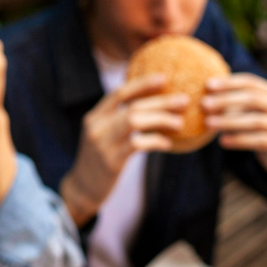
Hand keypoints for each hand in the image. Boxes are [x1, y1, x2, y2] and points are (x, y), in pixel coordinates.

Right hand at [61, 75, 186, 224]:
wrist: (82, 188)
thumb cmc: (99, 161)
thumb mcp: (102, 137)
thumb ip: (117, 122)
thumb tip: (152, 109)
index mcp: (94, 117)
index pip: (119, 93)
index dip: (142, 84)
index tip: (164, 78)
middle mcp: (96, 126)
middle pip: (132, 106)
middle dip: (161, 101)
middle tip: (184, 100)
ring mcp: (102, 143)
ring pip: (135, 120)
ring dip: (161, 119)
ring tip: (180, 122)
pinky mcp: (111, 160)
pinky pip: (138, 144)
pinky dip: (156, 140)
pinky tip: (168, 143)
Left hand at [204, 73, 266, 174]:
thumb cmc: (254, 123)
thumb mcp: (244, 108)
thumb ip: (230, 98)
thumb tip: (204, 89)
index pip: (250, 82)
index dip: (229, 83)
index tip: (207, 85)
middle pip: (253, 99)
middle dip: (226, 101)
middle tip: (204, 104)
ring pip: (256, 121)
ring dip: (229, 121)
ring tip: (208, 123)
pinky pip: (258, 140)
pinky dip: (238, 139)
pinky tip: (222, 141)